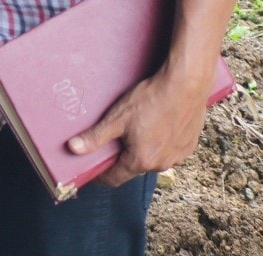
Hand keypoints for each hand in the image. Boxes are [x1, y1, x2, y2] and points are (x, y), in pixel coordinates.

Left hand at [64, 64, 214, 188]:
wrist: (186, 84)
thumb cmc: (152, 99)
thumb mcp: (117, 117)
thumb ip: (95, 137)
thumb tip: (73, 149)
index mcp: (141, 161)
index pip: (114, 178)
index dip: (100, 175)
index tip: (92, 170)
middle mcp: (161, 164)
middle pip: (133, 166)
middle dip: (121, 156)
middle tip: (113, 137)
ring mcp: (178, 156)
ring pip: (153, 158)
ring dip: (143, 149)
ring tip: (136, 127)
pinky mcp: (189, 145)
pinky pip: (170, 150)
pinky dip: (161, 142)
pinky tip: (157, 124)